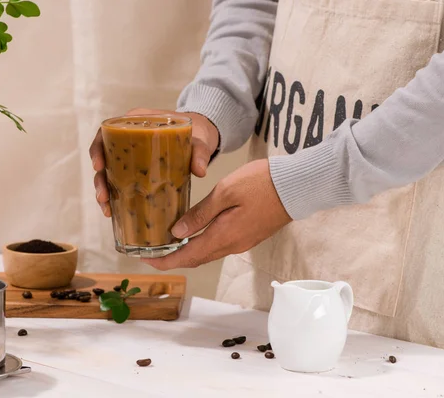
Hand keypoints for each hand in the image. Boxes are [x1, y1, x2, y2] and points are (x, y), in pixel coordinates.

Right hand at [89, 108, 219, 216]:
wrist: (200, 141)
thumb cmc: (195, 135)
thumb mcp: (197, 141)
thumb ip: (199, 152)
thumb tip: (200, 171)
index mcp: (135, 123)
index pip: (106, 133)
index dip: (97, 149)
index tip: (98, 165)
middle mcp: (127, 139)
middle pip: (103, 157)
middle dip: (99, 179)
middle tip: (103, 197)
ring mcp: (129, 156)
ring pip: (108, 172)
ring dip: (104, 191)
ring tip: (107, 208)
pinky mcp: (134, 170)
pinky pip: (118, 182)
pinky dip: (114, 196)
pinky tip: (113, 211)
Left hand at [142, 159, 291, 270]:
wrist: (296, 187)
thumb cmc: (261, 183)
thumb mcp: (225, 192)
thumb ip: (200, 214)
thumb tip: (177, 233)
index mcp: (224, 236)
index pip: (188, 257)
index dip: (166, 261)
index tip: (147, 260)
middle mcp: (232, 245)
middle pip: (196, 259)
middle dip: (173, 259)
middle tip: (153, 253)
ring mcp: (242, 242)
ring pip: (208, 254)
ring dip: (187, 253)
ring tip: (168, 244)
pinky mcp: (248, 236)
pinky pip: (219, 246)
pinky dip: (201, 246)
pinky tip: (194, 235)